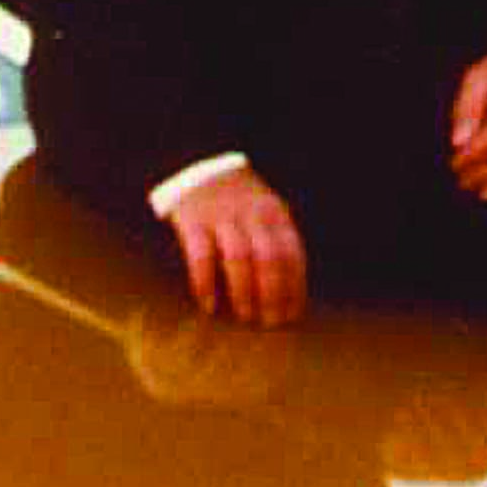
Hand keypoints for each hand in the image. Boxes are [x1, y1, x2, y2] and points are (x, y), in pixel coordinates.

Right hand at [158, 166, 308, 326]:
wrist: (196, 164)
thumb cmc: (237, 201)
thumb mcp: (266, 210)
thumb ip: (278, 242)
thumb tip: (290, 294)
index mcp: (275, 213)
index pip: (291, 254)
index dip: (294, 287)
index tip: (291, 315)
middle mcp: (251, 213)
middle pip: (268, 258)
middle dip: (272, 294)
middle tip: (269, 322)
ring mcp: (221, 216)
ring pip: (238, 257)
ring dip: (244, 291)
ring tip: (245, 316)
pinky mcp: (192, 220)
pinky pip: (200, 255)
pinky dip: (205, 283)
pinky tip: (209, 305)